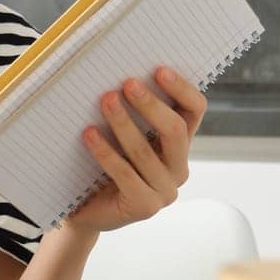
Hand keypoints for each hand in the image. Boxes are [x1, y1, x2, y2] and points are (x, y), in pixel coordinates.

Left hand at [65, 65, 208, 233]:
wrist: (85, 209)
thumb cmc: (103, 166)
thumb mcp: (122, 137)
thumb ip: (132, 114)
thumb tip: (122, 77)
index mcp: (178, 145)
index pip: (194, 111)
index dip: (181, 89)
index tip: (158, 69)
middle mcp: (178, 168)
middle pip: (175, 130)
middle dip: (151, 104)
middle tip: (127, 83)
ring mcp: (164, 191)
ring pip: (145, 151)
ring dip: (123, 123)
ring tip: (104, 101)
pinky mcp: (144, 207)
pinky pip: (124, 173)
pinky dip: (105, 151)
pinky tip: (89, 134)